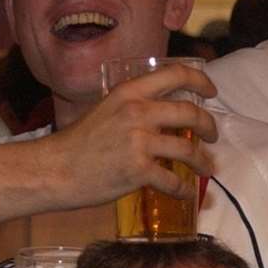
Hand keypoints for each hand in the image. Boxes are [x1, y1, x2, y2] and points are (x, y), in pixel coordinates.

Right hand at [39, 63, 218, 209]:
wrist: (54, 170)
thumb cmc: (77, 143)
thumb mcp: (105, 109)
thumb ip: (132, 107)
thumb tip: (161, 114)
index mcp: (129, 92)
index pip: (176, 75)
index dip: (201, 81)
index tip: (212, 91)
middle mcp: (138, 112)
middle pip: (191, 113)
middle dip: (209, 125)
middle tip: (213, 135)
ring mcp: (140, 141)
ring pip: (188, 149)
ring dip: (203, 161)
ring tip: (206, 167)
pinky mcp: (139, 170)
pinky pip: (174, 181)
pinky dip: (184, 189)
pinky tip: (185, 193)